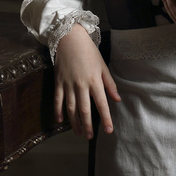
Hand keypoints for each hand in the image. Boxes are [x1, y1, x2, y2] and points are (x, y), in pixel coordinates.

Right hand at [53, 23, 120, 138]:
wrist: (69, 39)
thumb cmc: (89, 52)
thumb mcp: (103, 66)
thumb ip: (110, 84)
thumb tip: (117, 99)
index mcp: (94, 81)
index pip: (102, 104)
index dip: (105, 119)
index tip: (109, 130)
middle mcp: (81, 85)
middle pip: (84, 110)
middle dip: (88, 125)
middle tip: (90, 137)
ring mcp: (68, 84)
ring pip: (71, 108)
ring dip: (74, 122)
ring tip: (78, 133)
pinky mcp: (58, 82)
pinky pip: (57, 100)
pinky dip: (58, 111)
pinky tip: (60, 121)